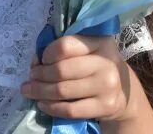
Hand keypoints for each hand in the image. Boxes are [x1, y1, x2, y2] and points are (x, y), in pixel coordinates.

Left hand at [21, 35, 136, 123]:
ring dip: (40, 91)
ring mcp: (107, 86)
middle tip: (31, 77)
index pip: (66, 46)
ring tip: (29, 90)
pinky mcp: (105, 106)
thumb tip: (36, 60)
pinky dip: (51, 107)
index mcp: (100, 42)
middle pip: (61, 70)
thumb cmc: (96, 66)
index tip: (40, 59)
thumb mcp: (88, 50)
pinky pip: (70, 110)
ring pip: (62, 90)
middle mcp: (106, 62)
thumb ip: (66, 49)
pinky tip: (42, 104)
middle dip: (39, 74)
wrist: (124, 92)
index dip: (47, 53)